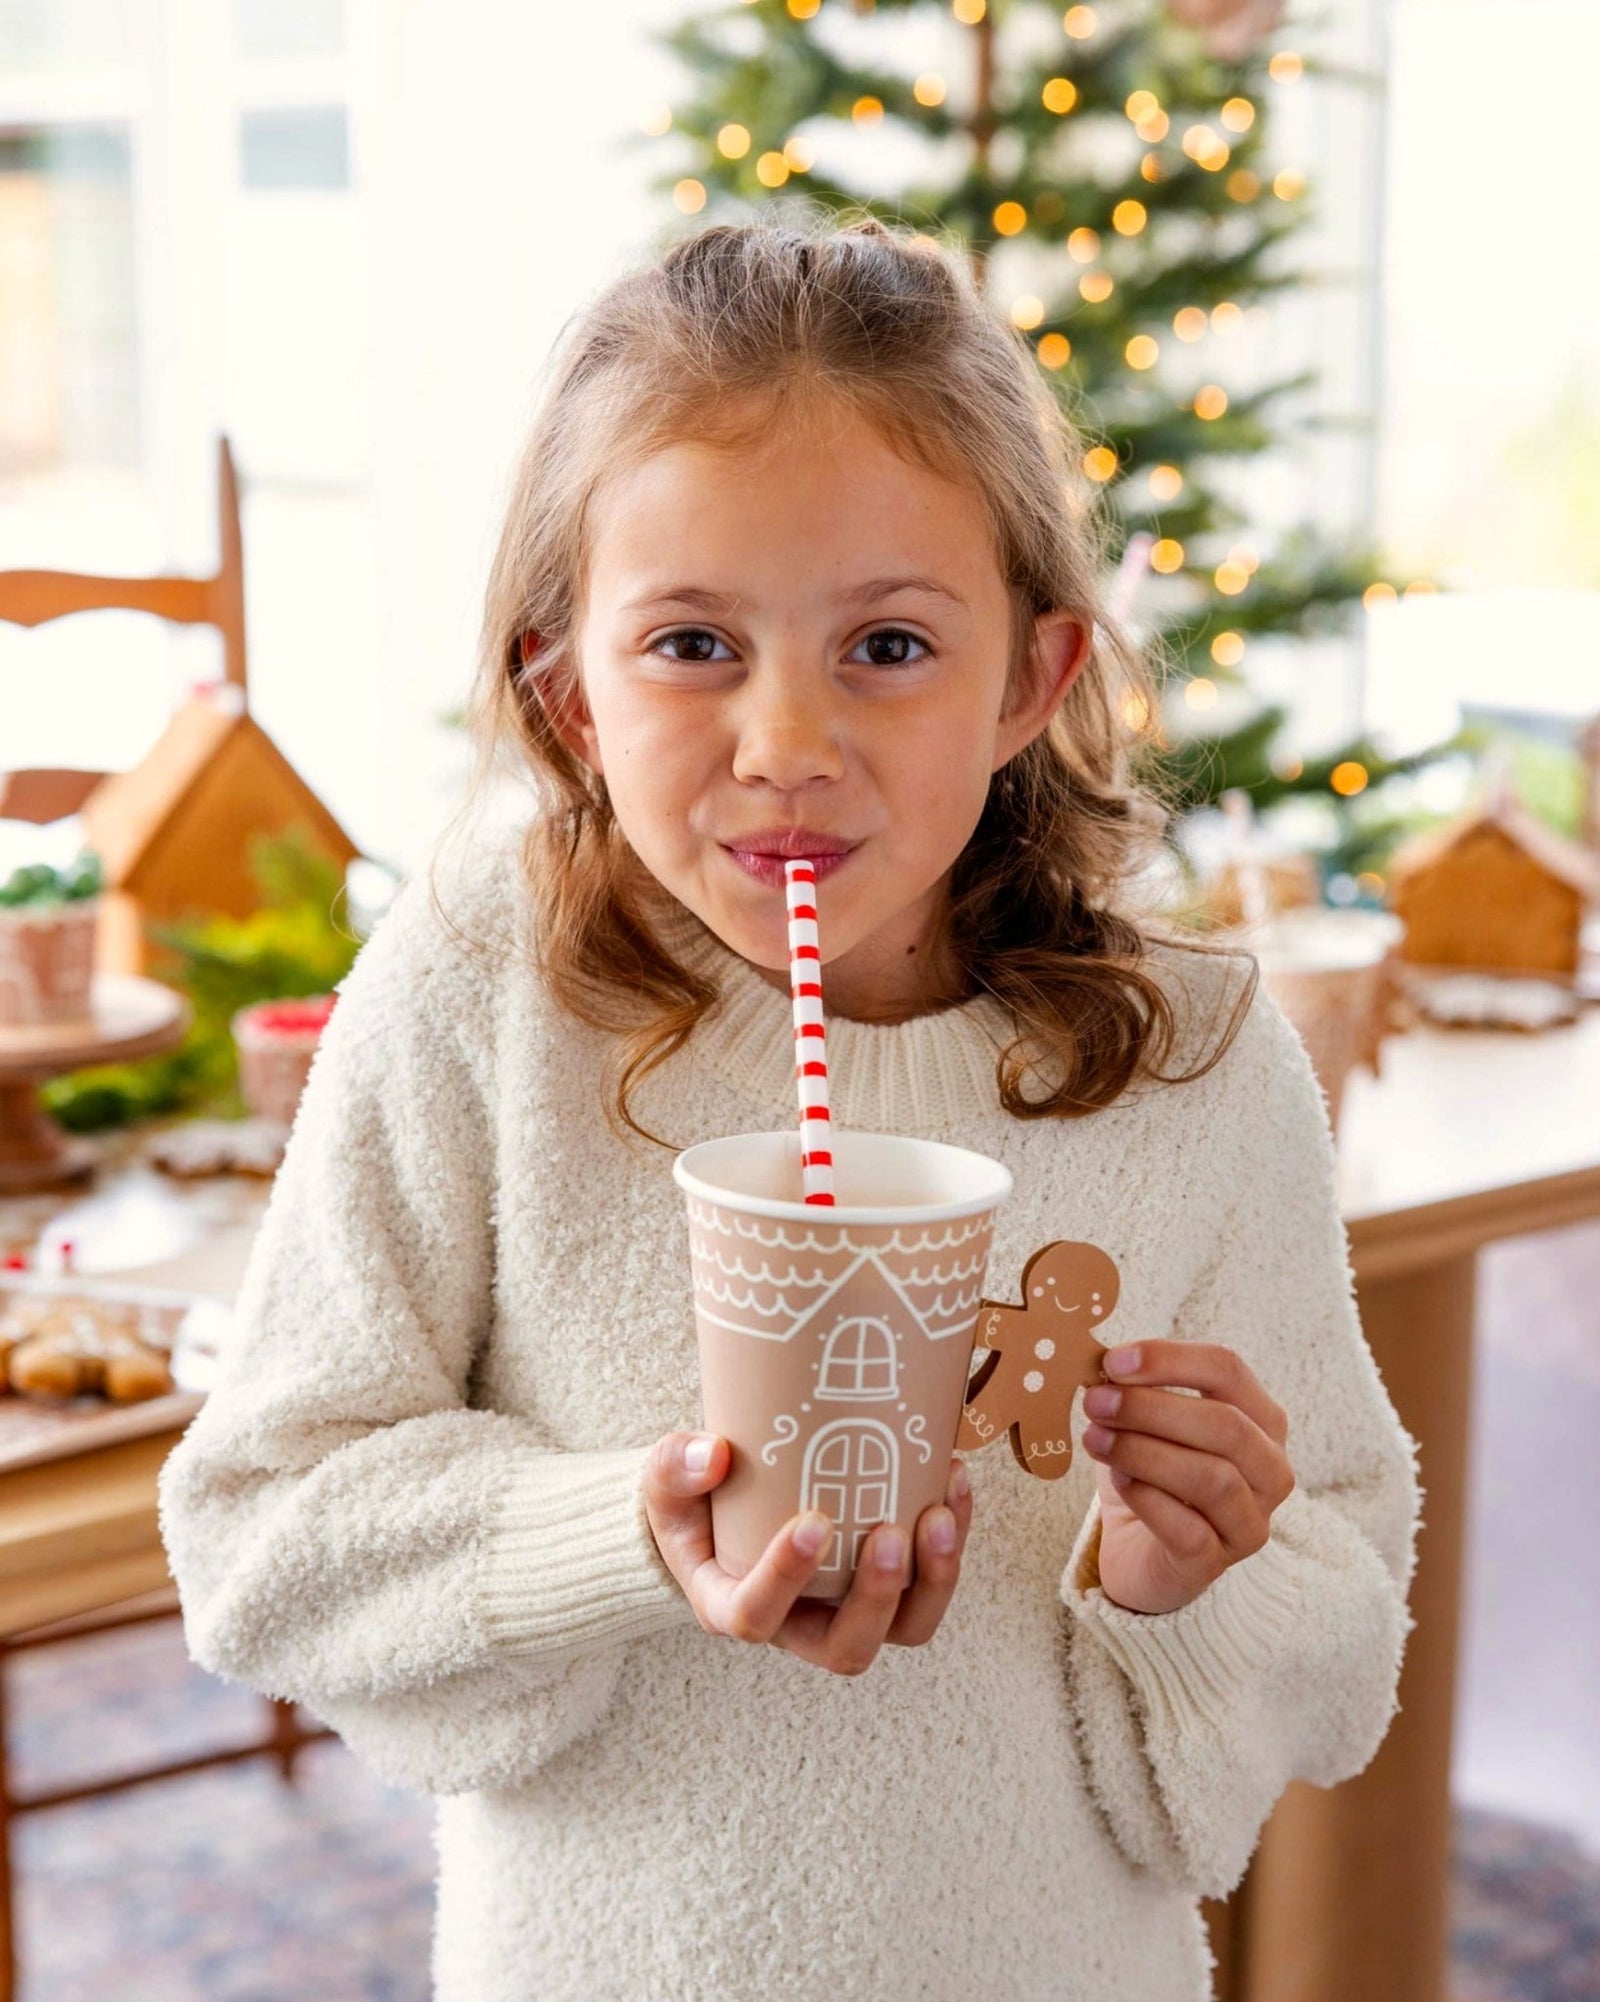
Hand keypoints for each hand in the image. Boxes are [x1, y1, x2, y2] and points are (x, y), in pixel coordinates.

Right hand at [643, 1433, 972, 1674]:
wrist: (721, 1506)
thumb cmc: (691, 1503)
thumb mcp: (664, 1484)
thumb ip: (675, 1468)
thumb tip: (714, 1454)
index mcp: (731, 1607)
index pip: (756, 1617)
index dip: (786, 1579)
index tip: (811, 1522)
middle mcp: (796, 1626)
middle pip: (846, 1648)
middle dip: (876, 1598)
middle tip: (888, 1532)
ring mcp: (846, 1609)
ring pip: (903, 1628)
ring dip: (932, 1580)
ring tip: (940, 1514)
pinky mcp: (884, 1583)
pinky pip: (929, 1581)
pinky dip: (952, 1537)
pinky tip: (954, 1479)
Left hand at [1078, 1341, 1294, 1616]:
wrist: (1139, 1549)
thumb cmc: (1149, 1472)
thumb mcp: (1143, 1422)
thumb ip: (1133, 1390)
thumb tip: (1104, 1364)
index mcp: (1260, 1419)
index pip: (1228, 1370)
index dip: (1170, 1360)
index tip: (1113, 1361)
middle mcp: (1270, 1469)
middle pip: (1226, 1424)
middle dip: (1151, 1407)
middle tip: (1096, 1402)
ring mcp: (1251, 1521)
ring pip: (1212, 1478)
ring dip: (1144, 1451)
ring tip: (1095, 1439)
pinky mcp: (1217, 1562)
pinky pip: (1189, 1530)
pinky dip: (1147, 1499)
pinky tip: (1118, 1481)